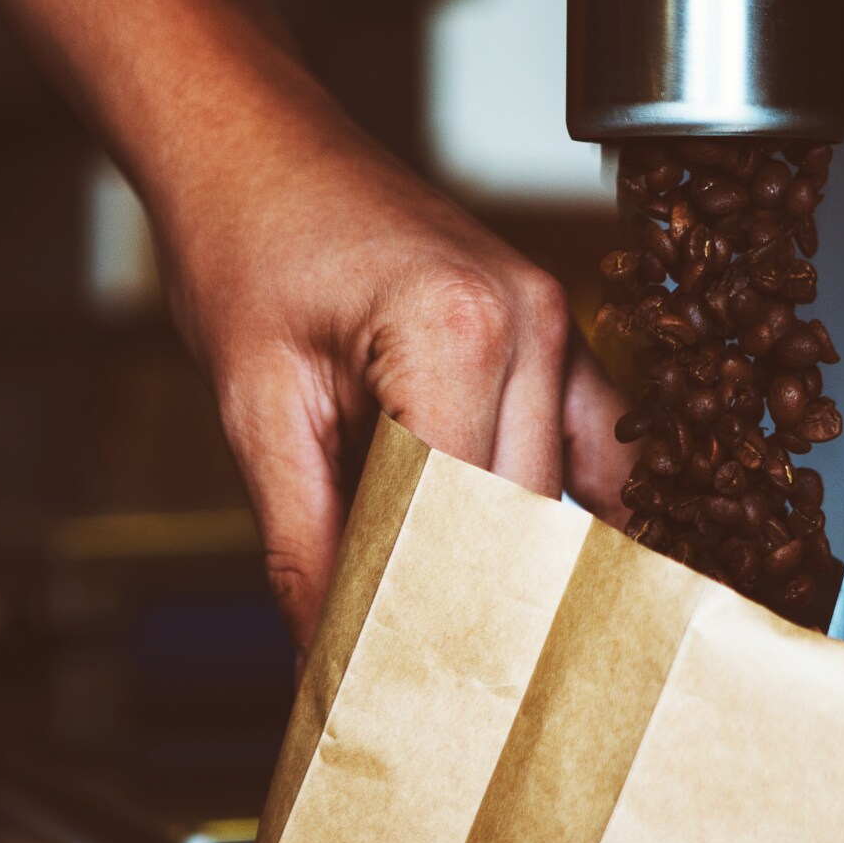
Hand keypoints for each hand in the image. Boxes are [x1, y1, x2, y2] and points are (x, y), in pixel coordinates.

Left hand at [152, 86, 633, 652]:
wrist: (257, 146)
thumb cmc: (245, 243)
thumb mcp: (256, 405)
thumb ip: (306, 542)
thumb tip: (333, 658)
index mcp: (453, 329)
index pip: (464, 520)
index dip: (430, 615)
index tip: (401, 696)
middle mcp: (530, 321)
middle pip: (520, 518)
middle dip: (471, 605)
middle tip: (427, 694)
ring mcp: (556, 320)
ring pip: (562, 494)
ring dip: (516, 565)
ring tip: (476, 646)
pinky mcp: (556, 328)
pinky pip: (598, 441)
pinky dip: (578, 507)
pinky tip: (565, 573)